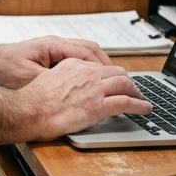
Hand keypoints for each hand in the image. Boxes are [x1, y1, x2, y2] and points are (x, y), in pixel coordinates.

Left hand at [0, 35, 112, 88]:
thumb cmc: (4, 69)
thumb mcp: (30, 78)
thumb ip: (53, 81)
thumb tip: (74, 89)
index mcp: (53, 45)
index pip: (87, 51)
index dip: (103, 66)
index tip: (116, 78)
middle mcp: (55, 44)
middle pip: (89, 49)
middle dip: (106, 64)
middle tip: (119, 80)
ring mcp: (52, 49)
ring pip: (83, 53)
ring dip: (96, 66)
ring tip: (108, 81)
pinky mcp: (48, 56)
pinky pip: (73, 59)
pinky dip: (85, 68)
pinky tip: (88, 82)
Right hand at [14, 58, 150, 140]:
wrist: (30, 110)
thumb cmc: (33, 101)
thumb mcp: (47, 80)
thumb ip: (62, 80)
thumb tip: (69, 90)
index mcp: (73, 65)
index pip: (99, 67)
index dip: (110, 76)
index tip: (114, 83)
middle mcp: (86, 73)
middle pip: (116, 72)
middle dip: (127, 81)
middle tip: (132, 90)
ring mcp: (94, 88)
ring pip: (125, 84)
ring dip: (136, 92)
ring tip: (141, 99)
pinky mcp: (99, 105)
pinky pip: (126, 102)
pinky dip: (139, 105)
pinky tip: (145, 109)